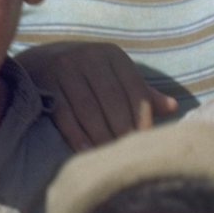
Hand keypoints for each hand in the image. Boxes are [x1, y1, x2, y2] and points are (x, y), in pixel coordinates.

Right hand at [16, 41, 176, 150]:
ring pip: (89, 108)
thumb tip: (173, 107)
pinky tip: (85, 151)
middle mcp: (90, 57)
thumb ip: (140, 92)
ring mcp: (65, 67)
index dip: (142, 117)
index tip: (145, 141)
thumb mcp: (114, 75)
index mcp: (113, 55)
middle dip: (122, 129)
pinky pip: (64, 112)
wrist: (41, 60)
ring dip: (100, 135)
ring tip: (108, 157)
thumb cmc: (88, 74)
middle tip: (127, 154)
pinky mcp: (45, 81)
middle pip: (112, 100)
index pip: (134, 89)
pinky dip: (76, 134)